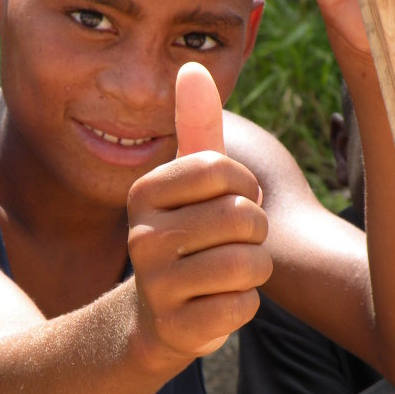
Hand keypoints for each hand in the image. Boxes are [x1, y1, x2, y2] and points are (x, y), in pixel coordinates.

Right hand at [127, 62, 271, 370]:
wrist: (157, 313)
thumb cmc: (187, 234)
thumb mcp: (189, 183)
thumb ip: (196, 126)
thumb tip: (193, 65)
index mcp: (145, 191)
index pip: (224, 169)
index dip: (245, 187)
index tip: (228, 202)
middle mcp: (142, 236)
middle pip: (244, 218)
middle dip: (253, 232)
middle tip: (227, 243)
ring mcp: (155, 285)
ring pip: (249, 263)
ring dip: (253, 270)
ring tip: (225, 272)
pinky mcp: (176, 328)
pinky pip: (244, 306)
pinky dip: (243, 305)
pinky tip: (216, 303)